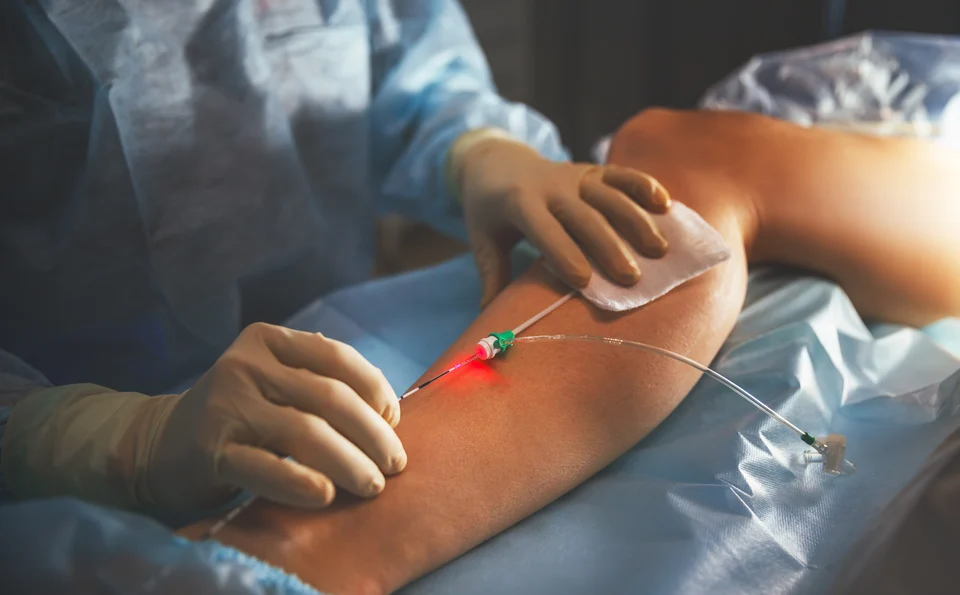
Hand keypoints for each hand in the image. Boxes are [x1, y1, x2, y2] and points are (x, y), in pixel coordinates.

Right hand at [145, 323, 405, 509]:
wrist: (160, 448)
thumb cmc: (239, 418)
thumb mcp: (275, 385)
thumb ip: (320, 384)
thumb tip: (387, 409)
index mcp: (268, 341)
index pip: (337, 358)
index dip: (375, 390)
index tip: (393, 422)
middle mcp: (246, 365)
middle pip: (329, 397)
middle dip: (372, 434)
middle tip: (395, 465)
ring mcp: (226, 406)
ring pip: (306, 432)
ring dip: (350, 462)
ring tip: (373, 485)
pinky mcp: (211, 450)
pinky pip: (266, 466)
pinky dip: (301, 482)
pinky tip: (325, 495)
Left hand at [453, 136, 670, 306]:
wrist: (497, 162)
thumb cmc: (489, 212)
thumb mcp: (482, 241)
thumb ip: (491, 276)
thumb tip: (491, 321)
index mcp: (520, 203)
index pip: (544, 229)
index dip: (563, 253)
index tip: (584, 282)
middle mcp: (551, 186)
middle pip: (584, 216)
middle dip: (609, 246)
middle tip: (632, 278)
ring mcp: (574, 175)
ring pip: (609, 196)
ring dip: (636, 221)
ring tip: (660, 250)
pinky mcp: (592, 169)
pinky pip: (620, 174)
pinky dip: (643, 186)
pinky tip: (665, 206)